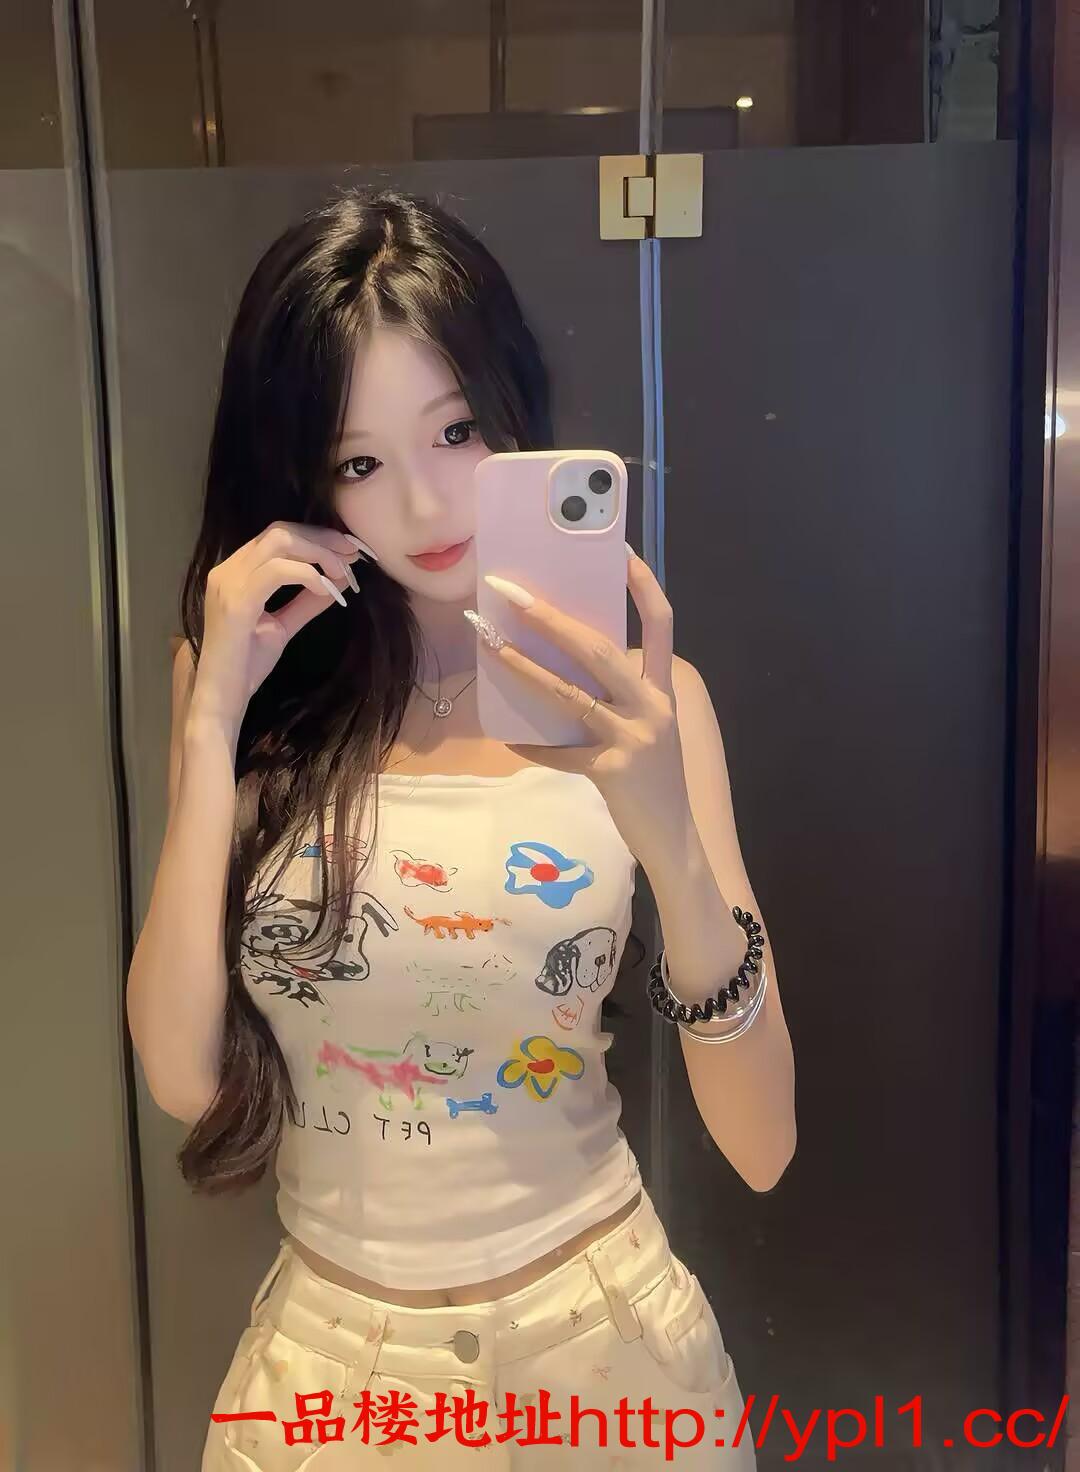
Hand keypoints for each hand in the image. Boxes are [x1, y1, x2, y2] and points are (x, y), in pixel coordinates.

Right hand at [191, 520, 365, 730]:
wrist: (222, 698)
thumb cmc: (246, 666)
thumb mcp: (282, 627)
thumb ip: (305, 603)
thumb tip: (335, 582)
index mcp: (235, 572)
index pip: (276, 536)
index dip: (315, 537)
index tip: (347, 551)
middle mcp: (227, 570)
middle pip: (280, 531)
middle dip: (322, 538)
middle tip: (352, 555)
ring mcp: (228, 583)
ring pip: (280, 542)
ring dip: (319, 553)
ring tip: (342, 572)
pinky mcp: (236, 602)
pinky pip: (278, 571)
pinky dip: (309, 575)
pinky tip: (326, 590)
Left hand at [469, 551, 688, 863]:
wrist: (675, 839)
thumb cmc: (654, 780)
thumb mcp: (646, 729)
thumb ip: (618, 697)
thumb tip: (559, 665)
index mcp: (663, 689)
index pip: (660, 622)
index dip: (641, 584)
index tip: (617, 549)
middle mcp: (653, 706)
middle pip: (599, 648)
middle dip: (551, 617)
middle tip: (510, 593)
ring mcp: (633, 738)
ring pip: (570, 693)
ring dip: (525, 667)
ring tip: (491, 645)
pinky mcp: (612, 771)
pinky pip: (559, 753)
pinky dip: (531, 744)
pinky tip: (507, 737)